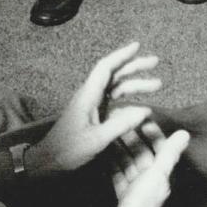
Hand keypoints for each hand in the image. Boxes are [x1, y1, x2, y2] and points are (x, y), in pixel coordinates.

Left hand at [24, 42, 161, 175]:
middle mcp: (90, 95)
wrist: (49, 160)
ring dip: (135, 84)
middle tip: (155, 62)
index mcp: (88, 95)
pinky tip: (142, 106)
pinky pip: (114, 101)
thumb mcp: (96, 139)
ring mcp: (92, 105)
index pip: (106, 67)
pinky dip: (129, 100)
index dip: (122, 55)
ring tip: (157, 84)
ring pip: (116, 87)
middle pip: (114, 74)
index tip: (137, 46)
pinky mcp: (94, 115)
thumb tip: (146, 110)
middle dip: (134, 66)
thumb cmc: (68, 149)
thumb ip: (121, 125)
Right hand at [108, 126, 190, 206]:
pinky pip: (119, 174)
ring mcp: (137, 187)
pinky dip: (113, 163)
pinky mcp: (124, 194)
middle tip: (120, 122)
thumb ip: (170, 152)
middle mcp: (151, 180)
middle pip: (141, 153)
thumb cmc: (144, 201)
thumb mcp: (158, 172)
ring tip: (110, 133)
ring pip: (128, 162)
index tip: (139, 118)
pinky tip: (105, 153)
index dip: (151, 132)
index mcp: (162, 173)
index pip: (159, 147)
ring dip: (120, 148)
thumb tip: (185, 134)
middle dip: (131, 137)